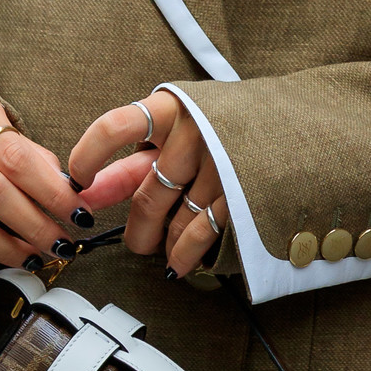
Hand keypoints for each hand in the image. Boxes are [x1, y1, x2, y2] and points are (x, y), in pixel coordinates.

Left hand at [68, 93, 226, 277]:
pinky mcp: (242, 191)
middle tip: (135, 240)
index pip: (116, 128)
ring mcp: (221, 163)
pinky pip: (202, 232)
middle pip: (148, 194)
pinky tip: (178, 261)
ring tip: (162, 249)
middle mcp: (195, 132)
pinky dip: (184, 253)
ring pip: (175, 219)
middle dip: (136, 228)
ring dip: (162, 242)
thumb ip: (132, 161)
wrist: (292, 123)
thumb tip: (87, 190)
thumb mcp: (175, 134)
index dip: (89, 156)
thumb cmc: (220, 127)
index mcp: (171, 108)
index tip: (78, 181)